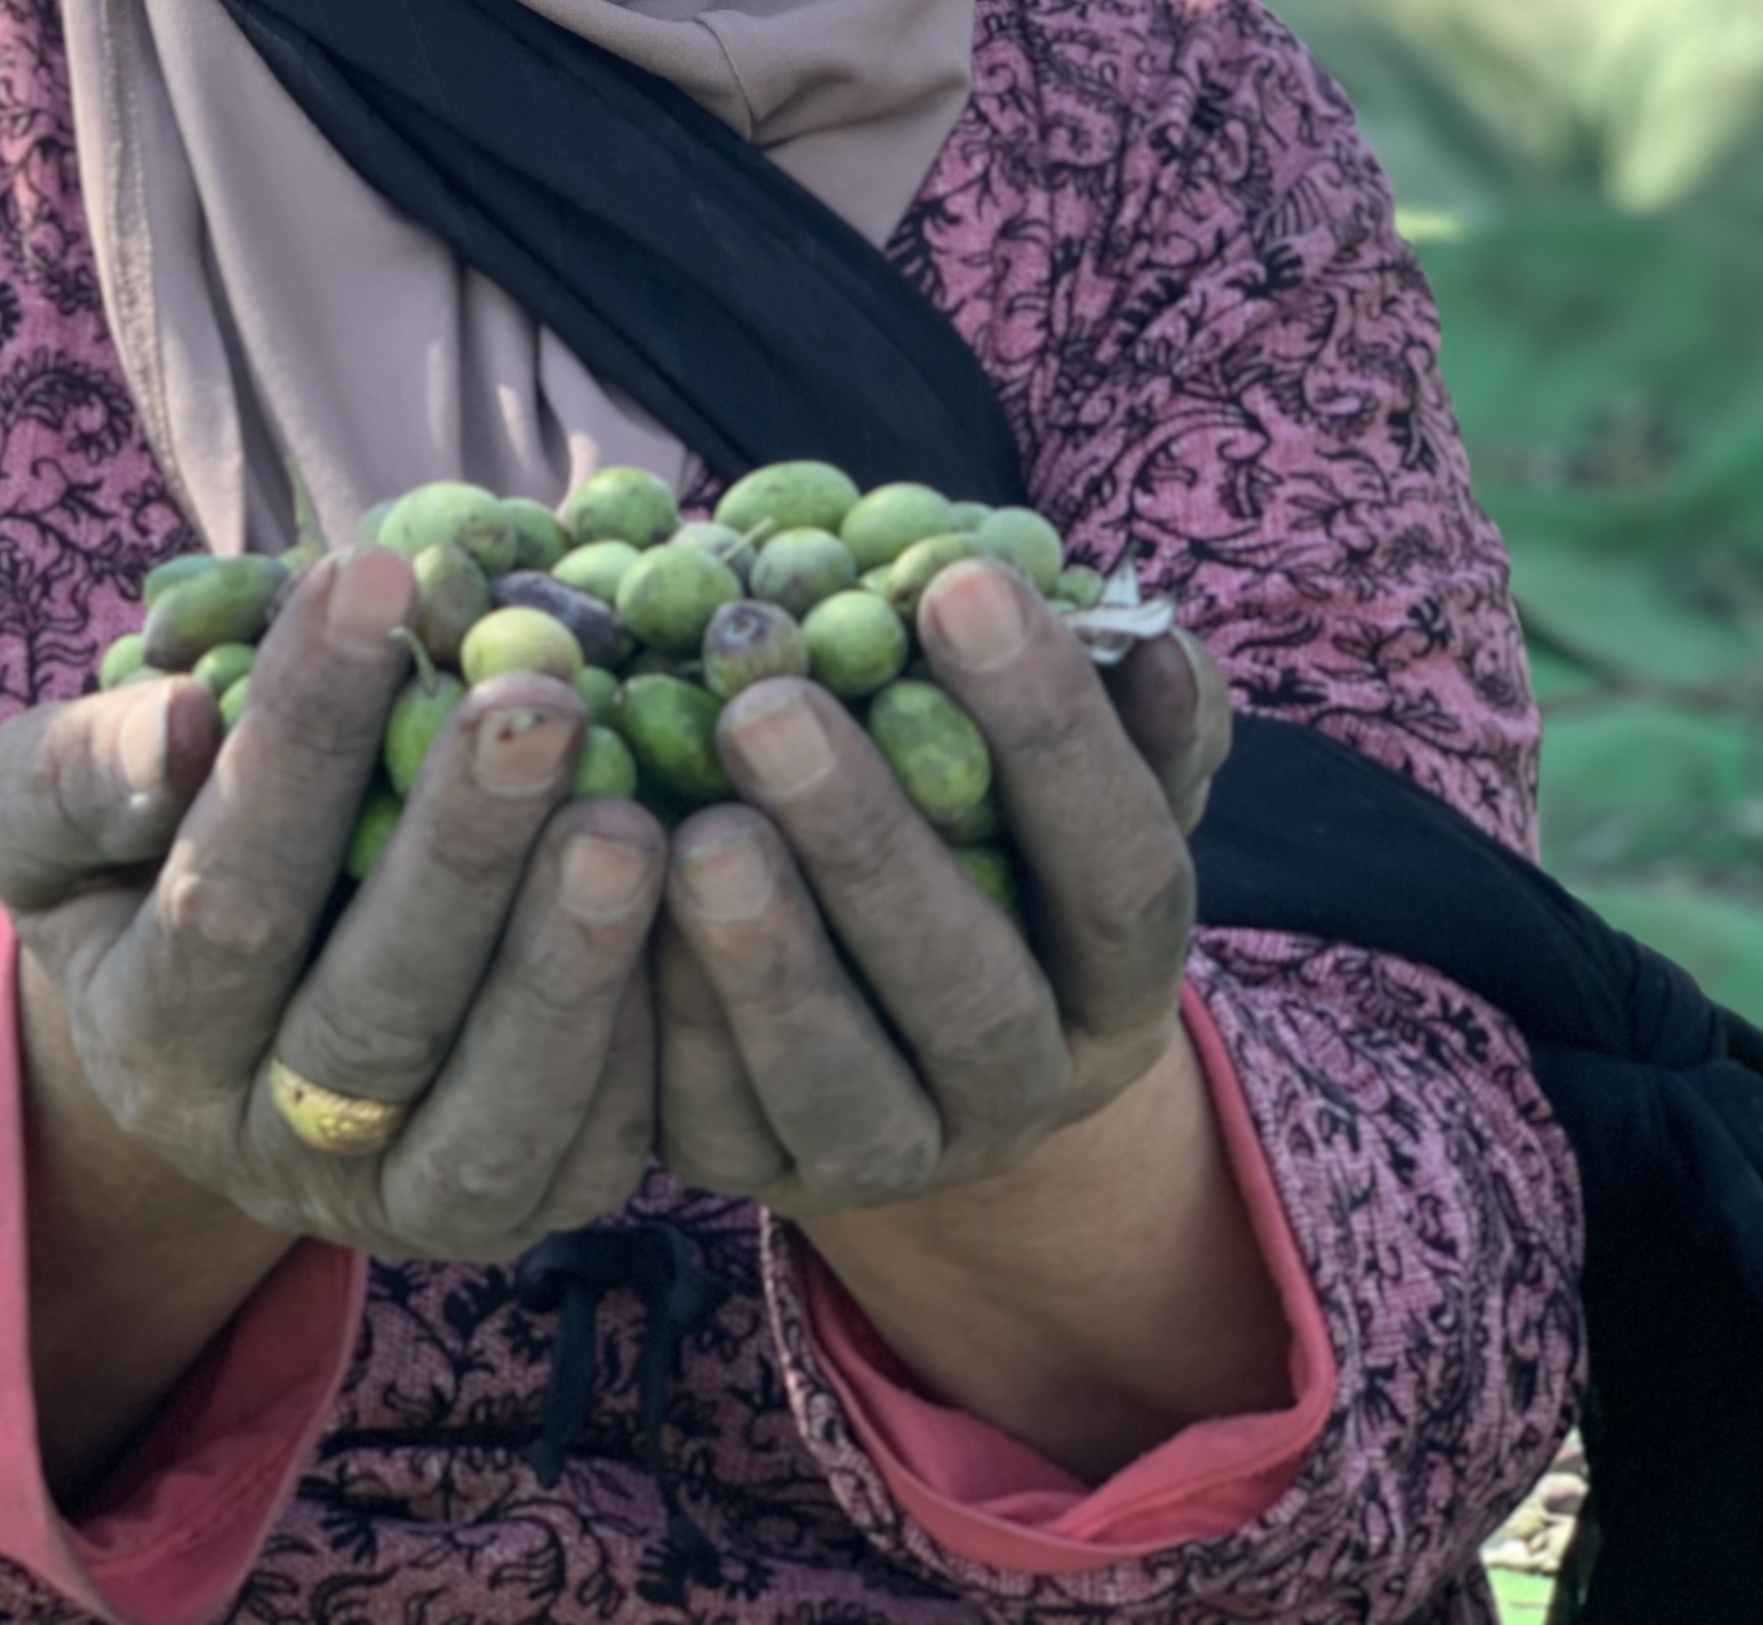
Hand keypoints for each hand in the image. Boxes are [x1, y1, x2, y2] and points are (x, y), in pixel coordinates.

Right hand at [0, 544, 667, 1265]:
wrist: (217, 1005)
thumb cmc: (142, 851)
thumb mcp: (61, 803)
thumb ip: (82, 769)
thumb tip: (179, 722)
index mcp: (145, 1034)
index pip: (225, 895)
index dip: (299, 739)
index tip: (373, 576)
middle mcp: (258, 1146)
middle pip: (369, 1016)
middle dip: (461, 853)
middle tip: (541, 701)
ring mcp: (392, 1200)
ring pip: (489, 1114)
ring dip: (566, 964)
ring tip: (630, 816)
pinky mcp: (514, 1211)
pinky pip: (591, 1153)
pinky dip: (646, 1039)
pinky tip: (686, 907)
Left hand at [653, 555, 1230, 1215]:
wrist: (895, 1027)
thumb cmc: (987, 837)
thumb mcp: (1065, 778)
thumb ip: (1119, 713)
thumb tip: (1151, 635)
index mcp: (1119, 983)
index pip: (1122, 873)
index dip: (1056, 737)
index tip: (961, 585)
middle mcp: (1024, 1090)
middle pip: (970, 990)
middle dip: (871, 844)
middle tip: (770, 706)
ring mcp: (897, 1155)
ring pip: (841, 1085)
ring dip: (768, 960)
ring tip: (694, 831)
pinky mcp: (762, 1177)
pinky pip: (712, 1122)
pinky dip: (665, 1021)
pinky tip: (611, 911)